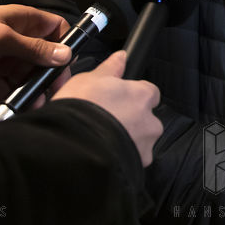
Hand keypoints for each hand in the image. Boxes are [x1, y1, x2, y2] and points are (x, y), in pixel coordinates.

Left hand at [0, 4, 71, 102]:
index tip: (68, 61)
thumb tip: (66, 55)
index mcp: (24, 23)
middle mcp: (20, 43)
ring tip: (36, 103)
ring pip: (29, 78)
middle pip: (45, 59)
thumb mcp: (3, 38)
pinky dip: (15, 101)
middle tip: (55, 90)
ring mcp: (7, 62)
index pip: (55, 29)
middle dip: (50, 75)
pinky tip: (19, 108)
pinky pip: (10, 92)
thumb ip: (34, 48)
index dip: (65, 43)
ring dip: (33, 91)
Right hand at [52, 51, 162, 166]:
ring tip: (101, 141)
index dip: (133, 95)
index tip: (118, 99)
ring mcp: (145, 147)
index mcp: (143, 96)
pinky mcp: (137, 167)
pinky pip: (132, 161)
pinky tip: (103, 156)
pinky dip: (120, 159)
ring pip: (140, 142)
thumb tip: (121, 57)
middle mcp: (151, 121)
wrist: (73, 148)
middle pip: (146, 119)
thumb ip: (110, 68)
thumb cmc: (80, 110)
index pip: (149, 92)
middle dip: (131, 121)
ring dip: (127, 142)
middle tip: (106, 122)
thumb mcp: (89, 79)